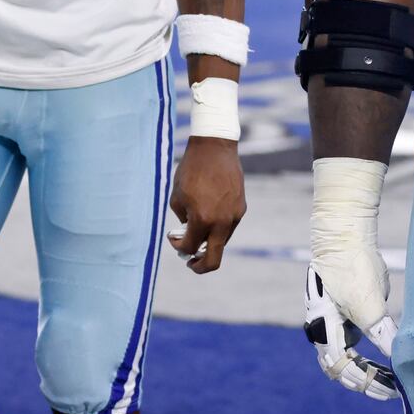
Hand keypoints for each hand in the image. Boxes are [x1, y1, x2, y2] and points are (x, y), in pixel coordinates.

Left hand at [167, 137, 246, 272]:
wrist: (215, 147)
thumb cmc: (191, 170)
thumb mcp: (177, 197)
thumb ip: (182, 220)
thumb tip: (187, 234)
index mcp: (202, 219)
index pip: (189, 247)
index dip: (178, 247)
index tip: (172, 238)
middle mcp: (221, 222)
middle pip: (213, 259)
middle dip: (199, 266)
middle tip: (190, 262)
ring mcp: (234, 216)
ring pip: (221, 242)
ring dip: (208, 242)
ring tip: (196, 230)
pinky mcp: (241, 208)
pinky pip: (228, 226)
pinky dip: (216, 228)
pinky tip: (208, 214)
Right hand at [306, 157, 396, 399]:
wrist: (345, 235)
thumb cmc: (353, 267)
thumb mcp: (370, 303)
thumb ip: (382, 332)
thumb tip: (399, 356)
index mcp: (324, 330)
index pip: (344, 370)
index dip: (368, 382)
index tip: (392, 388)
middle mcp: (322, 330)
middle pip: (341, 369)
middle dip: (366, 381)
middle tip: (392, 389)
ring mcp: (330, 321)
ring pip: (345, 358)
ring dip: (365, 369)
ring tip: (390, 377)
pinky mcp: (341, 312)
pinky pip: (351, 341)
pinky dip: (365, 354)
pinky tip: (384, 356)